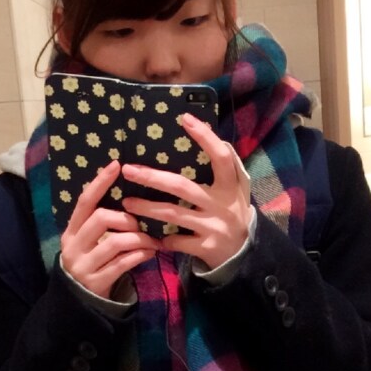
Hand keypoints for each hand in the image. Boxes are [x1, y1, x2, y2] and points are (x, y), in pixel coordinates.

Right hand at [59, 160, 159, 298]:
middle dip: (125, 218)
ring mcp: (84, 265)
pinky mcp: (97, 282)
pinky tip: (150, 252)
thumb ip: (101, 223)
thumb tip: (130, 198)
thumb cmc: (91, 262)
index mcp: (71, 231)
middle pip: (100, 219)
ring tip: (152, 240)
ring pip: (115, 242)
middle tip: (139, 223)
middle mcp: (74, 245)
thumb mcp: (88, 241)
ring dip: (138, 239)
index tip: (116, 166)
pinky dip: (140, 255)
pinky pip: (123, 264)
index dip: (100, 183)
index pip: (84, 201)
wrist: (79, 301)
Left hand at [120, 114, 252, 270]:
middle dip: (152, 177)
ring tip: (126, 202)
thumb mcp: (234, 189)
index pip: (221, 156)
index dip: (205, 137)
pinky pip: (176, 241)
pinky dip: (162, 238)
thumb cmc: (232, 212)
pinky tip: (150, 235)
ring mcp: (213, 227)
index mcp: (230, 185)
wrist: (244, 252)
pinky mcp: (205, 247)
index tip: (185, 118)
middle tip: (128, 170)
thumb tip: (208, 135)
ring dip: (147, 208)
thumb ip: (223, 167)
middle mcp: (221, 204)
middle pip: (181, 186)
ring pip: (173, 214)